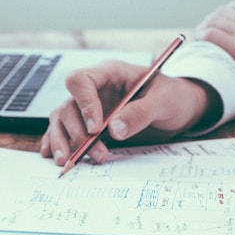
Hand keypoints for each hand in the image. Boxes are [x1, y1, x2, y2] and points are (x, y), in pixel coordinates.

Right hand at [40, 59, 220, 164]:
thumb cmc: (173, 97)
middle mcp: (95, 89)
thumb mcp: (164, 101)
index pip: (81, 81)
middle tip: (96, 153)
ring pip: (62, 120)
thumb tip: (114, 129)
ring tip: (68, 161)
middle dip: (78, 133)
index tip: (96, 128)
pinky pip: (65, 130)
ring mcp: (89, 107)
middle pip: (69, 106)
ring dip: (63, 141)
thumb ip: (140, 113)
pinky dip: (57, 143)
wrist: (180, 109)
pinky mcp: (89, 124)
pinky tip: (54, 156)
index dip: (84, 104)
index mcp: (110, 73)